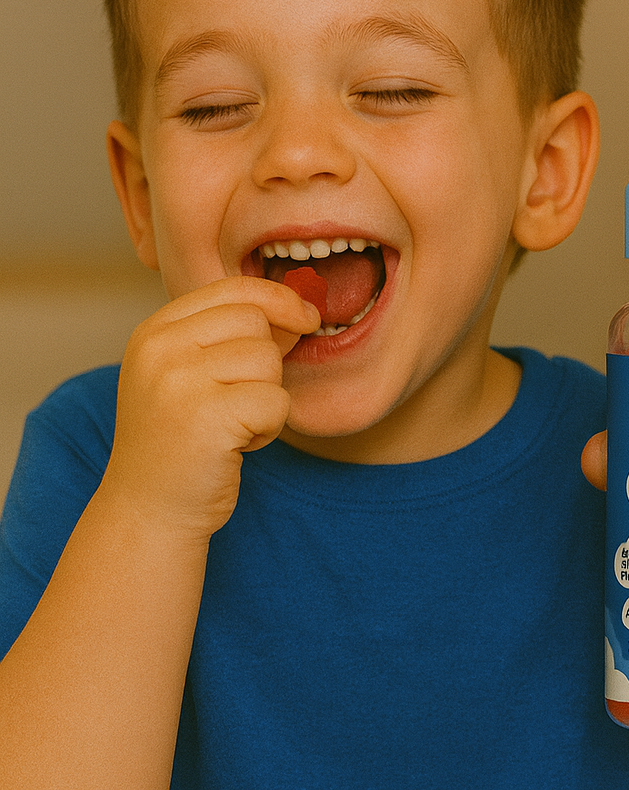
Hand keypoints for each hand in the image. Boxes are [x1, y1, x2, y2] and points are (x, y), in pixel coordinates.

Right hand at [101, 277, 320, 539]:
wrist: (150, 513)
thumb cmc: (183, 443)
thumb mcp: (194, 376)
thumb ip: (236, 337)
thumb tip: (302, 307)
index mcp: (154, 331)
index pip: (233, 289)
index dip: (278, 299)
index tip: (305, 317)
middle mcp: (160, 348)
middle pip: (256, 321)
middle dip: (266, 363)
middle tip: (237, 401)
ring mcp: (178, 381)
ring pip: (269, 361)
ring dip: (267, 398)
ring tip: (232, 426)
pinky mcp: (206, 416)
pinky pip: (276, 401)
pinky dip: (270, 427)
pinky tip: (238, 445)